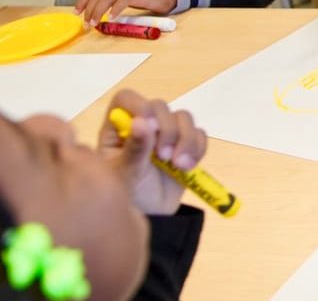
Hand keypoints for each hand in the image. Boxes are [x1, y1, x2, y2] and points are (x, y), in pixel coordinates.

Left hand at [75, 0, 176, 24]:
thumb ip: (112, 2)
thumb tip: (97, 14)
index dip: (82, 1)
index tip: (76, 12)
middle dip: (89, 10)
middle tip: (87, 24)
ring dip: (98, 11)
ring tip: (95, 23)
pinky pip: (123, 0)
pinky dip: (115, 9)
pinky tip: (112, 18)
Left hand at [97, 89, 207, 215]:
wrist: (150, 217)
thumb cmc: (127, 196)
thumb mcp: (125, 175)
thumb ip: (134, 149)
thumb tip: (143, 122)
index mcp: (118, 129)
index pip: (126, 100)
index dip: (139, 105)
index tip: (149, 125)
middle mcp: (142, 125)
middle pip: (160, 106)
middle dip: (168, 130)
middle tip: (165, 157)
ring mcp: (165, 134)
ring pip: (183, 118)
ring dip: (186, 140)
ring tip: (179, 166)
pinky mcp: (185, 145)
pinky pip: (199, 134)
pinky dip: (198, 148)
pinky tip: (188, 167)